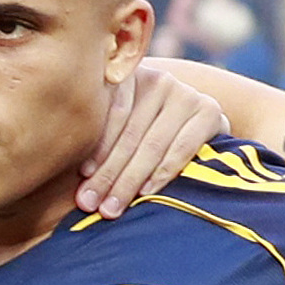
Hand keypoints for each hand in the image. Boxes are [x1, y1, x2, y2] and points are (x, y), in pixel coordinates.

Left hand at [78, 59, 231, 215]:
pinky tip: (145, 192)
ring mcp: (185, 94)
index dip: (97, 145)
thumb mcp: (118, 128)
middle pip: (129, 133)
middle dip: (107, 174)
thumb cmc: (139, 131)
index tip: (82, 175)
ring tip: (111, 208)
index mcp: (129, 76)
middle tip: (90, 203)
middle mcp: (158, 79)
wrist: (190, 125)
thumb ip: (98, 139)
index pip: (111, 112)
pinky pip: (181, 148)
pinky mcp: (208, 111)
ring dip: (129, 181)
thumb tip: (76, 179)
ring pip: (152, 144)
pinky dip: (162, 173)